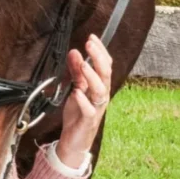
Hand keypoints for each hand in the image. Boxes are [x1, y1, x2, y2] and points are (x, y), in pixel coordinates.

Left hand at [58, 34, 111, 166]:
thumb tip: (74, 52)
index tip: (92, 37)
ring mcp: (96, 108)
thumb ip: (75, 72)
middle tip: (89, 44)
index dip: (100, 51)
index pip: (105, 65)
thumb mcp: (75, 88)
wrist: (74, 141)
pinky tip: (77, 92)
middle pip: (105, 74)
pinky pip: (89, 110)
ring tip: (83, 65)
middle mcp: (101, 96)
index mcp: (99, 87)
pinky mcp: (88, 121)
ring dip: (91, 76)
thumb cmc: (77, 115)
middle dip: (98, 58)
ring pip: (100, 90)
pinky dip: (83, 100)